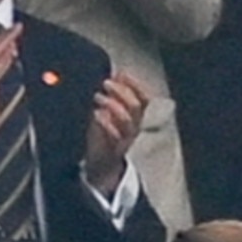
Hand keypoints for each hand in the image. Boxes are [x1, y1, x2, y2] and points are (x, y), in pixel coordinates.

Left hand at [84, 72, 148, 196]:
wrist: (102, 167)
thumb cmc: (106, 136)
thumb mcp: (111, 112)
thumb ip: (116, 94)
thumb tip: (117, 73)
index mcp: (136, 118)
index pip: (144, 99)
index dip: (135, 85)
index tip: (121, 74)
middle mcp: (134, 128)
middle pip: (136, 107)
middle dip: (121, 91)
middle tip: (105, 83)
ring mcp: (126, 140)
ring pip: (128, 120)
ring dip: (113, 105)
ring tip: (97, 97)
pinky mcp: (115, 150)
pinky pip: (115, 135)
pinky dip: (106, 122)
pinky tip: (96, 114)